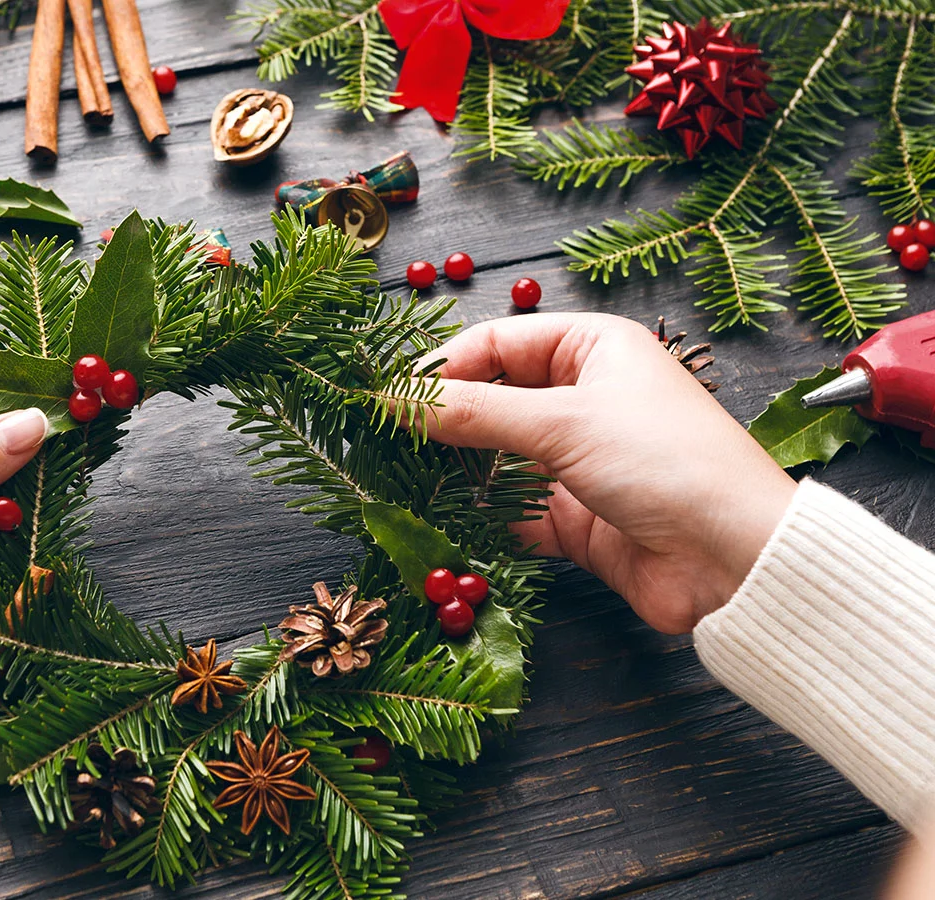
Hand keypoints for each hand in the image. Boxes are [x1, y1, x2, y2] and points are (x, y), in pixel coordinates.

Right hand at [419, 312, 795, 633]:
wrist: (737, 559)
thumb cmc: (668, 462)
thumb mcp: (562, 422)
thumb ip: (473, 412)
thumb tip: (396, 400)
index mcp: (592, 349)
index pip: (495, 343)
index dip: (441, 367)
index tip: (389, 399)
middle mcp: (583, 398)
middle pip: (490, 401)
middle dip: (441, 423)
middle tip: (386, 443)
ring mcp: (578, 460)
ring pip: (495, 459)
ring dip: (455, 474)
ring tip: (402, 484)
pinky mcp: (575, 519)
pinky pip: (510, 512)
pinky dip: (478, 518)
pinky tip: (441, 524)